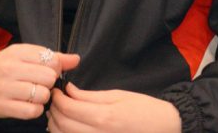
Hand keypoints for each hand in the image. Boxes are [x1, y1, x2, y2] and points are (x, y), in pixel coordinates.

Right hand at [0, 44, 80, 119]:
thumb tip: (75, 59)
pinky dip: (35, 109)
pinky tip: (30, 104)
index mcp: (18, 53)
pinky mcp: (2, 107)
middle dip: (49, 82)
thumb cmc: (3, 67)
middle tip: (41, 83)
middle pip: (49, 78)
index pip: (51, 60)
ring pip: (42, 95)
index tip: (48, 71)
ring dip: (43, 97)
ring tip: (35, 93)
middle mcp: (10, 70)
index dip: (55, 68)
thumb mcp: (24, 55)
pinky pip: (32, 111)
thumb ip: (51, 57)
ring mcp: (5, 89)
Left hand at [47, 82, 181, 132]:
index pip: (68, 109)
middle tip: (56, 100)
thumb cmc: (144, 109)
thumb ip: (90, 96)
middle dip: (54, 111)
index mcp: (104, 117)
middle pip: (61, 125)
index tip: (57, 90)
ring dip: (55, 125)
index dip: (58, 98)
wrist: (163, 128)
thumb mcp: (118, 96)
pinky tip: (67, 127)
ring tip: (60, 113)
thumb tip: (69, 90)